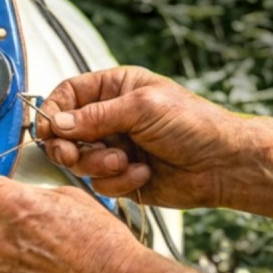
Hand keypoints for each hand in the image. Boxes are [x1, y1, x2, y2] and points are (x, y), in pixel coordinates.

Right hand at [38, 66, 247, 209]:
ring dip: (99, 164)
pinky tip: (142, 174)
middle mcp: (110, 118)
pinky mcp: (121, 175)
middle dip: (69, 146)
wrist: (225, 165)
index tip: (47, 130)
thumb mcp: (142, 108)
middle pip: (65, 132)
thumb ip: (96, 116)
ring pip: (80, 161)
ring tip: (124, 162)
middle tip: (73, 154)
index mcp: (115, 89)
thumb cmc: (196, 125)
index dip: (52, 112)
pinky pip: (100, 183)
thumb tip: (57, 123)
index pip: (68, 95)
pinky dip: (118, 182)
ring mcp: (115, 147)